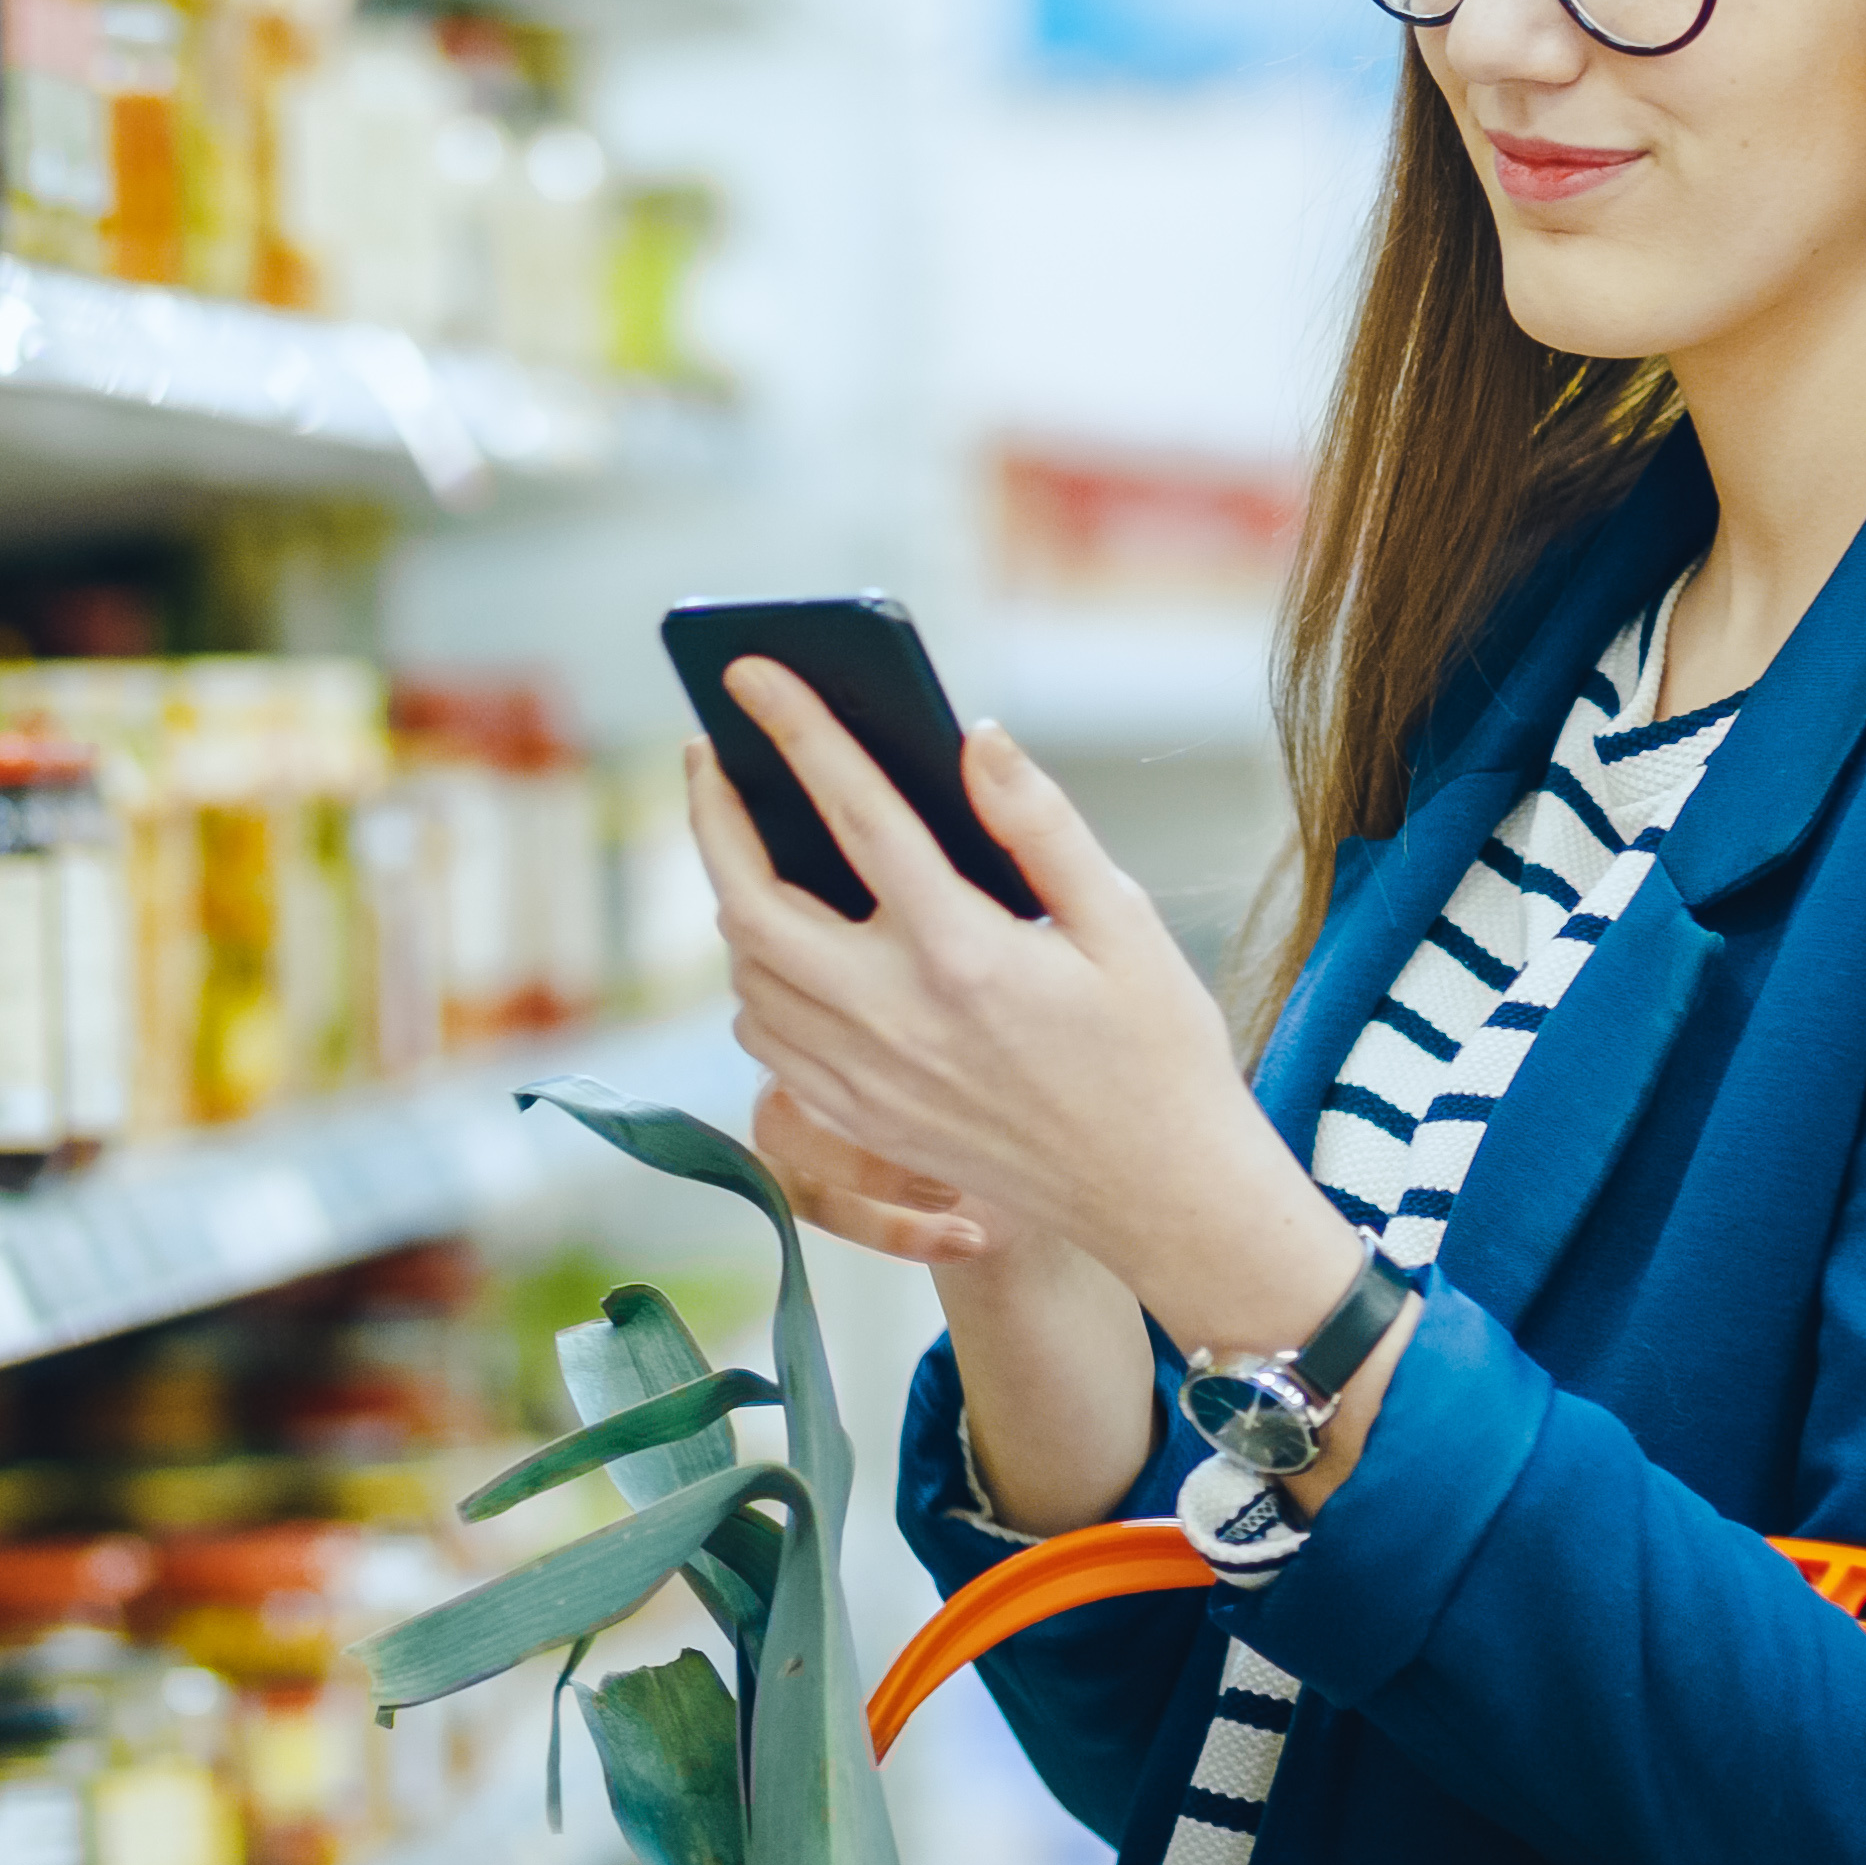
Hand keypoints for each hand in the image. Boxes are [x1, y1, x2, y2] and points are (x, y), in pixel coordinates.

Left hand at [689, 661, 1365, 1361]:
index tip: (750, 669)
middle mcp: (896, 1015)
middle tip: (706, 752)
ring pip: (745, 971)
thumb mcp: (1123, 920)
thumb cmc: (1155, 1047)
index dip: (796, 728)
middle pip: (751, 899)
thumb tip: (973, 738)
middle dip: (711, 814)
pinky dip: (754, 976)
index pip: (855, 812)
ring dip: (728, 894)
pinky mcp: (861, 1119)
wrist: (1159, 1194)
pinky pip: (766, 1038)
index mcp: (965, 950)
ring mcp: (868, 1076)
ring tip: (743, 837)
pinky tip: (780, 942)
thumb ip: (1040, 822)